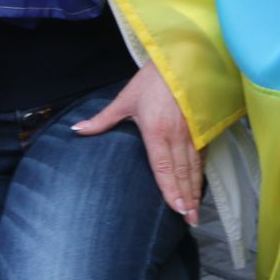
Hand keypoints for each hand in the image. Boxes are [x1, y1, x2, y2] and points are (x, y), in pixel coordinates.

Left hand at [73, 60, 201, 222]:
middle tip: (190, 220)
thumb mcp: (125, 99)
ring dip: (196, 191)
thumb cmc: (152, 79)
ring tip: (196, 212)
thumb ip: (103, 119)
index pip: (163, 168)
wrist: (181, 59)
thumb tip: (77, 130)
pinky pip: (202, 156)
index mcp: (157, 131)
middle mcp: (177, 135)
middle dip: (186, 199)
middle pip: (182, 173)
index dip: (170, 190)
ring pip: (195, 168)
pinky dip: (201, 174)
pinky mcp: (201, 127)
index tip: (176, 209)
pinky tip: (199, 187)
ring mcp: (192, 132)